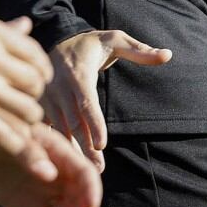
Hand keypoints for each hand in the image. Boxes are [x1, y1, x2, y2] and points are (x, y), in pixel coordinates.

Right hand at [0, 17, 52, 158]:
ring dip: (29, 120)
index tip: (38, 81)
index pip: (37, 56)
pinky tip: (21, 146)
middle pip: (35, 84)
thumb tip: (27, 25)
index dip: (43, 73)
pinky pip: (3, 132)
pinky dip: (17, 144)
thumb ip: (3, 31)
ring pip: (27, 110)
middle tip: (25, 101)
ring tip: (21, 120)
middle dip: (35, 96)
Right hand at [47, 30, 171, 170]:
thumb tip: (168, 55)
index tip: (102, 145)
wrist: (57, 37)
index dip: (94, 124)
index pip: (86, 102)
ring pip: (58, 128)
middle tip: (98, 169)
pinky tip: (64, 161)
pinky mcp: (39, 103)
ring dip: (71, 149)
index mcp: (78, 73)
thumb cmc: (92, 44)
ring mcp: (45, 96)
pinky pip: (45, 127)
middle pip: (73, 121)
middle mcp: (58, 86)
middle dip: (84, 146)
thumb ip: (140, 51)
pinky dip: (54, 144)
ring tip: (85, 170)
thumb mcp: (116, 40)